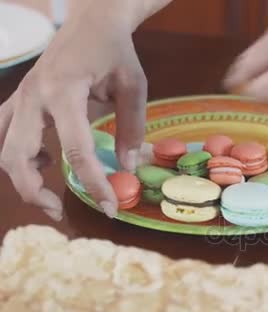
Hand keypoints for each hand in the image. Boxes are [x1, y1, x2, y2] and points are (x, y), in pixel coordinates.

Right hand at [0, 2, 148, 219]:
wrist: (90, 22)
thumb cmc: (114, 52)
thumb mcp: (133, 86)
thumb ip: (132, 127)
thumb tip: (127, 168)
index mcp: (64, 92)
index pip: (76, 150)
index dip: (94, 184)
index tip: (110, 207)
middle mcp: (33, 97)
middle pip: (17, 157)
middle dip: (35, 192)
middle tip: (61, 212)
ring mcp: (20, 99)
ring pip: (2, 150)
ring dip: (21, 178)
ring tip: (51, 192)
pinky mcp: (18, 101)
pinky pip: (3, 135)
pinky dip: (16, 156)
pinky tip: (44, 159)